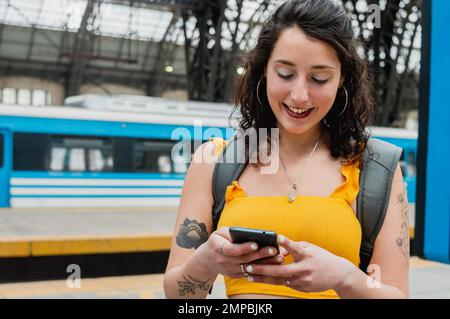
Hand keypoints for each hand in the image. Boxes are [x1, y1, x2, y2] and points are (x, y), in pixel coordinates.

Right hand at [196, 227, 286, 278]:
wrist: (207, 260)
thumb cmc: (216, 241)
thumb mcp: (219, 233)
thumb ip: (232, 232)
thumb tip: (249, 233)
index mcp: (218, 248)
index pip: (232, 249)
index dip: (244, 248)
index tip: (255, 244)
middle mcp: (224, 261)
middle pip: (244, 259)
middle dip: (260, 255)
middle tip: (274, 250)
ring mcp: (230, 270)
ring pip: (250, 268)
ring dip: (265, 263)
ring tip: (278, 258)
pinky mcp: (235, 275)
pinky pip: (250, 273)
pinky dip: (262, 269)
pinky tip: (274, 264)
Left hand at [242, 235, 356, 292]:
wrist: (338, 274)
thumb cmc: (321, 257)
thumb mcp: (309, 248)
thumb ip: (293, 247)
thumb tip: (277, 247)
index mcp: (307, 255)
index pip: (295, 248)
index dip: (287, 243)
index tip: (278, 238)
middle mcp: (304, 268)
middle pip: (281, 270)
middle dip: (263, 269)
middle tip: (249, 266)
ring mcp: (303, 280)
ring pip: (279, 280)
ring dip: (263, 278)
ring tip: (249, 275)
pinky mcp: (303, 288)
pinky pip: (285, 284)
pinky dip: (273, 281)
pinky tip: (261, 279)